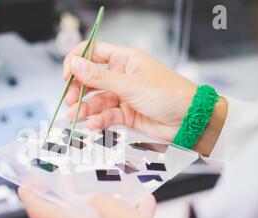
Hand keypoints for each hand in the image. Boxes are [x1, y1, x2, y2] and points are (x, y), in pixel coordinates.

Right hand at [63, 41, 226, 155]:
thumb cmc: (168, 94)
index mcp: (124, 60)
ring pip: (96, 100)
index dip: (77, 61)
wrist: (190, 120)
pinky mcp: (125, 115)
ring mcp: (123, 96)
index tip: (67, 74)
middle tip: (70, 101)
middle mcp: (121, 76)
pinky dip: (98, 120)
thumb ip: (100, 77)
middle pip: (90, 79)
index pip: (93, 52)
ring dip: (85, 108)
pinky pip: (106, 115)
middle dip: (78, 90)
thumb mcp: (131, 85)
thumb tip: (75, 64)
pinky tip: (94, 125)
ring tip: (76, 116)